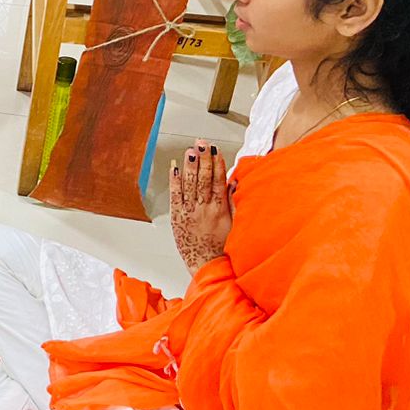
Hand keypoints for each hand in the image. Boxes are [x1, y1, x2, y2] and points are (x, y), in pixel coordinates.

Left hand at [169, 140, 232, 275]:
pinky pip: (176, 197)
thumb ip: (234, 202)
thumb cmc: (223, 247)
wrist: (208, 266)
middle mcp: (205, 209)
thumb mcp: (235, 224)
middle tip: (201, 143)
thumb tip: (235, 183)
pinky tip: (174, 170)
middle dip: (203, 160)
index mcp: (221, 210)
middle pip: (203, 179)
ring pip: (190, 185)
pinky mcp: (178, 218)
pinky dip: (174, 183)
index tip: (216, 150)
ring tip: (190, 151)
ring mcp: (190, 213)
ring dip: (189, 167)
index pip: (219, 182)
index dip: (217, 164)